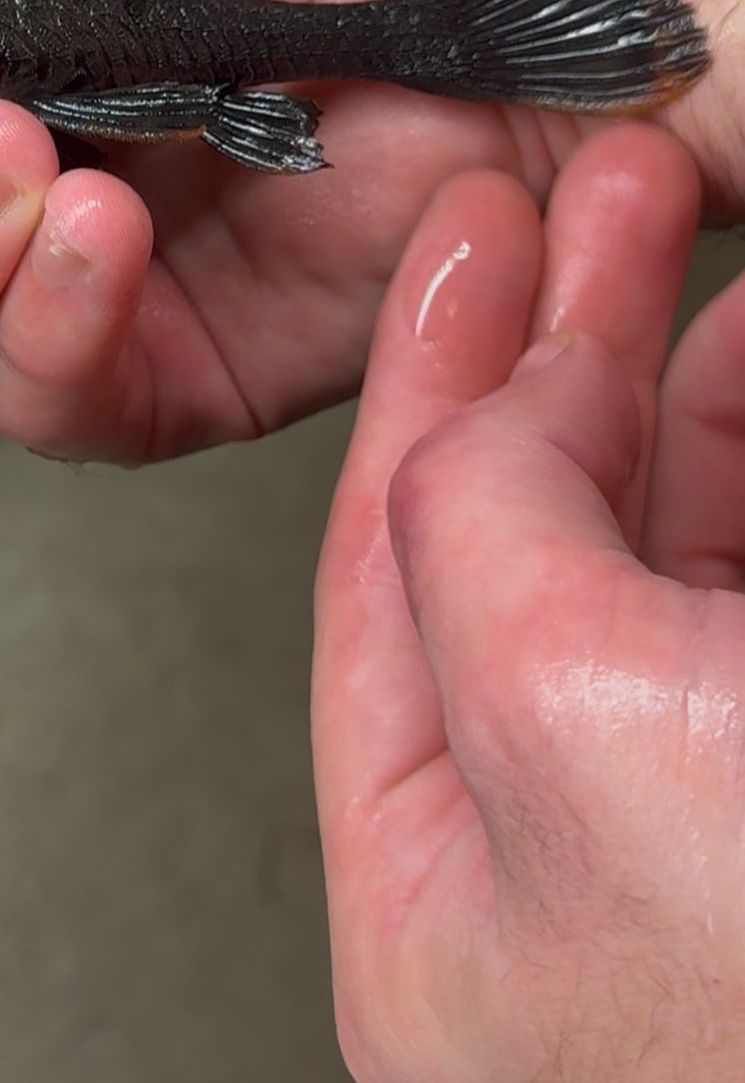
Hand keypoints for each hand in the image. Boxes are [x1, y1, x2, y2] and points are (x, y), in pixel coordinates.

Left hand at [314, 123, 744, 1081]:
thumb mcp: (589, 735)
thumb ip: (489, 542)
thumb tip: (502, 403)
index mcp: (451, 907)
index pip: (393, 569)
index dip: (432, 371)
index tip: (478, 238)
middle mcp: (576, 876)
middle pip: (538, 539)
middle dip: (572, 335)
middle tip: (607, 199)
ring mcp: (711, 827)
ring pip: (679, 550)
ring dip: (702, 382)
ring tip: (711, 246)